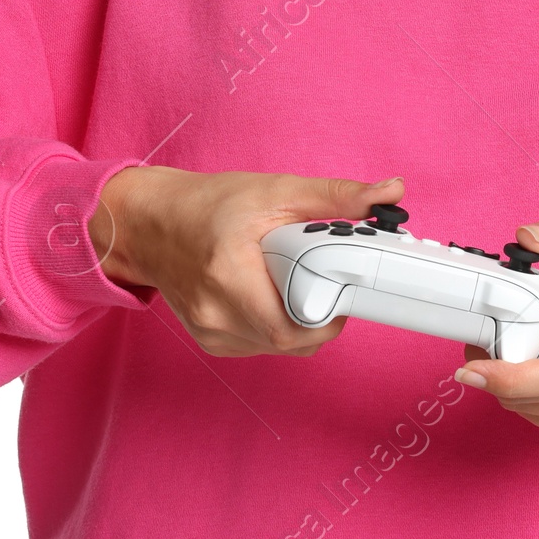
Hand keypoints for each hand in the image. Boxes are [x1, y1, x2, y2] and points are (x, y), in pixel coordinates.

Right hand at [92, 166, 404, 357]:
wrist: (150, 223)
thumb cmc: (207, 204)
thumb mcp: (274, 191)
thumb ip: (335, 196)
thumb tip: (389, 194)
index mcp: (229, 274)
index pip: (294, 327)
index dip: (328, 316)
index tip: (341, 290)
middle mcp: (216, 313)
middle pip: (292, 341)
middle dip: (318, 316)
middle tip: (323, 282)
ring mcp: (210, 332)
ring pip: (279, 347)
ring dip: (299, 323)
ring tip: (295, 283)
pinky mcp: (210, 340)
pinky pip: (260, 345)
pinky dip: (275, 325)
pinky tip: (271, 295)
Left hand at [453, 218, 538, 438]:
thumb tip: (528, 236)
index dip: (508, 377)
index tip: (471, 369)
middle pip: (534, 394)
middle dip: (494, 376)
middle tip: (476, 349)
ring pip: (530, 409)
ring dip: (503, 388)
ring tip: (499, 354)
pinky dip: (521, 400)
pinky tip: (521, 373)